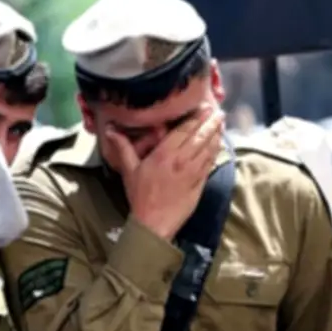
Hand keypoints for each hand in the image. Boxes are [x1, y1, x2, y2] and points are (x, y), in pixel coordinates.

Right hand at [106, 105, 224, 239]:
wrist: (154, 223)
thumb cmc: (140, 196)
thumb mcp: (129, 170)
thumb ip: (122, 147)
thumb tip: (109, 129)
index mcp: (164, 154)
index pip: (184, 130)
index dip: (195, 117)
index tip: (204, 107)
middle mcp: (182, 160)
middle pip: (200, 136)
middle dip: (210, 122)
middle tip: (217, 110)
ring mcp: (194, 171)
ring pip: (209, 148)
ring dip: (216, 133)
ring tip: (221, 122)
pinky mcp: (200, 183)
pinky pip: (211, 162)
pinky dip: (216, 150)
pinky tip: (219, 143)